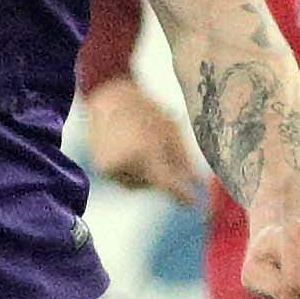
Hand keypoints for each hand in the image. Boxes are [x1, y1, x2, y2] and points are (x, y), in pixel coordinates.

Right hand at [82, 80, 205, 204]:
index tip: (196, 203)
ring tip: (145, 147)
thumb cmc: (145, 109)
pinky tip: (132, 151)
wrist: (109, 95)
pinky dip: (132, 171)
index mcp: (145, 153)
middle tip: (164, 156)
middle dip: (163, 177)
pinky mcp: (102, 169)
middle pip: (153, 186)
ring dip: (147, 174)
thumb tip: (197, 183)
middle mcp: (125, 165)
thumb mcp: (172, 129)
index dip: (183, 196)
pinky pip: (124, 179)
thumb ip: (184, 159)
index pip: (168, 185)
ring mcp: (111, 169)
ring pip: (137, 185)